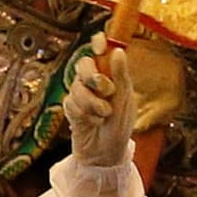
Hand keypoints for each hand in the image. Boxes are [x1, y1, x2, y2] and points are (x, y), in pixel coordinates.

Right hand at [62, 43, 136, 168]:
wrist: (106, 153)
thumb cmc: (120, 126)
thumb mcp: (125, 100)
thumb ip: (121, 76)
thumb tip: (118, 51)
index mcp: (110, 74)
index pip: (101, 49)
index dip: (98, 43)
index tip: (101, 47)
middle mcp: (93, 80)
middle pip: (83, 64)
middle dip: (94, 77)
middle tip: (107, 90)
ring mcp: (79, 93)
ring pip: (77, 86)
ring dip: (93, 102)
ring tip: (104, 115)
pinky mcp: (70, 107)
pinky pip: (71, 102)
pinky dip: (85, 114)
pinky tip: (93, 123)